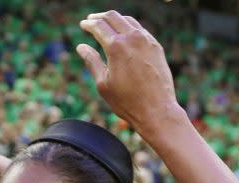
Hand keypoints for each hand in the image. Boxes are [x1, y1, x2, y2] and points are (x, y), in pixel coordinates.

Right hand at [77, 11, 178, 133]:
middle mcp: (133, 38)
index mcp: (116, 47)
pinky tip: (124, 34)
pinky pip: (140, 30)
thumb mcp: (103, 84)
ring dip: (115, 20)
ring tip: (107, 25)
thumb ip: (92, 61)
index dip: (88, 24)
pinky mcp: (156, 47)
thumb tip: (81, 47)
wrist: (157, 110)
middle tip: (91, 19)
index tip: (82, 25)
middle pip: (113, 16)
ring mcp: (147, 41)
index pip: (99, 26)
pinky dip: (129, 27)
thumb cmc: (127, 101)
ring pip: (128, 20)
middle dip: (100, 16)